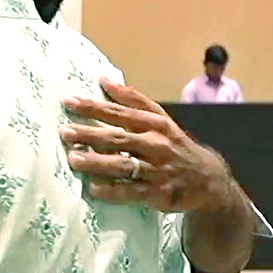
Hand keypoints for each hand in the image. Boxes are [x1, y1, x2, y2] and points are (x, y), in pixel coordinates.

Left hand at [60, 78, 236, 212]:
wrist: (208, 180)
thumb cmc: (174, 144)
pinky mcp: (158, 193)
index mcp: (155, 124)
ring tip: (73, 159)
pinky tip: (93, 188)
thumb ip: (132, 100)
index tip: (69, 102)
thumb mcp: (160, 119)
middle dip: (90, 134)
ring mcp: (158, 170)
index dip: (94, 107)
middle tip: (65, 132)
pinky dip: (113, 191)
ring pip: (124, 165)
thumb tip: (105, 79)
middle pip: (119, 138)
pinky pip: (132, 192)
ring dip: (97, 162)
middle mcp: (156, 145)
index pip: (120, 112)